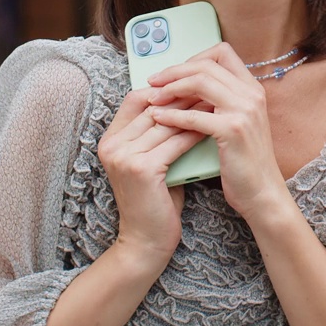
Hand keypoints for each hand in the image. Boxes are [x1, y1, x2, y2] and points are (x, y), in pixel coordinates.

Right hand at [97, 89, 207, 266]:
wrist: (146, 241)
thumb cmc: (155, 200)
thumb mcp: (150, 160)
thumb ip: (157, 133)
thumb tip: (183, 100)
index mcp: (110, 139)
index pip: (135, 98)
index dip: (163, 88)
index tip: (190, 84)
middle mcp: (112, 145)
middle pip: (152, 107)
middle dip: (183, 96)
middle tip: (210, 88)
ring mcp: (124, 157)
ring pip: (165, 122)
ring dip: (193, 111)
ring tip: (215, 104)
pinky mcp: (141, 169)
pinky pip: (174, 142)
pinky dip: (194, 133)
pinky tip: (211, 127)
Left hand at [146, 43, 290, 223]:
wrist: (262, 192)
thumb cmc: (245, 161)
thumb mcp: (239, 122)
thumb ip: (222, 101)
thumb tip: (188, 85)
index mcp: (252, 88)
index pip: (222, 52)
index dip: (194, 58)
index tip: (174, 72)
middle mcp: (251, 94)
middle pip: (206, 65)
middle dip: (174, 71)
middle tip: (154, 82)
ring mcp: (244, 110)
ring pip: (200, 82)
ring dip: (170, 89)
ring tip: (153, 99)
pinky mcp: (232, 130)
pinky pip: (194, 115)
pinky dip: (172, 115)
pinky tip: (158, 118)